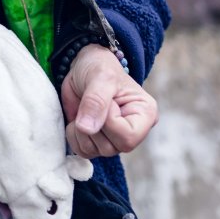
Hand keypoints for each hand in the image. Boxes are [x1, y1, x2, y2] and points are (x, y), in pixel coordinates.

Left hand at [61, 43, 157, 158]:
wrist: (83, 67)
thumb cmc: (100, 67)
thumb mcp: (101, 76)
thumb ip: (96, 101)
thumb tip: (87, 128)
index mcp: (145, 114)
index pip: (128, 137)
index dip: (109, 122)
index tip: (105, 101)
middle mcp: (133, 131)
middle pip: (111, 148)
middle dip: (93, 126)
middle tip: (91, 103)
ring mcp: (114, 139)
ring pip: (95, 151)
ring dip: (81, 131)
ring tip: (85, 109)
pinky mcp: (97, 142)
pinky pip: (82, 151)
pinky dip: (74, 136)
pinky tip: (78, 119)